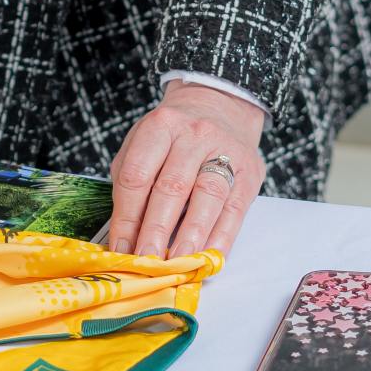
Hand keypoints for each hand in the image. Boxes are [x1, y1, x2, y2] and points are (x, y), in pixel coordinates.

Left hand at [108, 81, 265, 260]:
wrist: (220, 105)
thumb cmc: (174, 134)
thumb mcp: (143, 142)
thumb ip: (131, 182)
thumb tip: (124, 235)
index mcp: (160, 126)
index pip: (137, 175)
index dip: (127, 216)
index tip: (120, 248)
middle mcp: (193, 135)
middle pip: (171, 188)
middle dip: (156, 230)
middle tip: (146, 262)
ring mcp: (225, 151)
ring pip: (207, 197)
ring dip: (190, 236)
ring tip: (177, 264)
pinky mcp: (249, 173)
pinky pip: (235, 210)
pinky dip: (221, 237)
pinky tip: (208, 256)